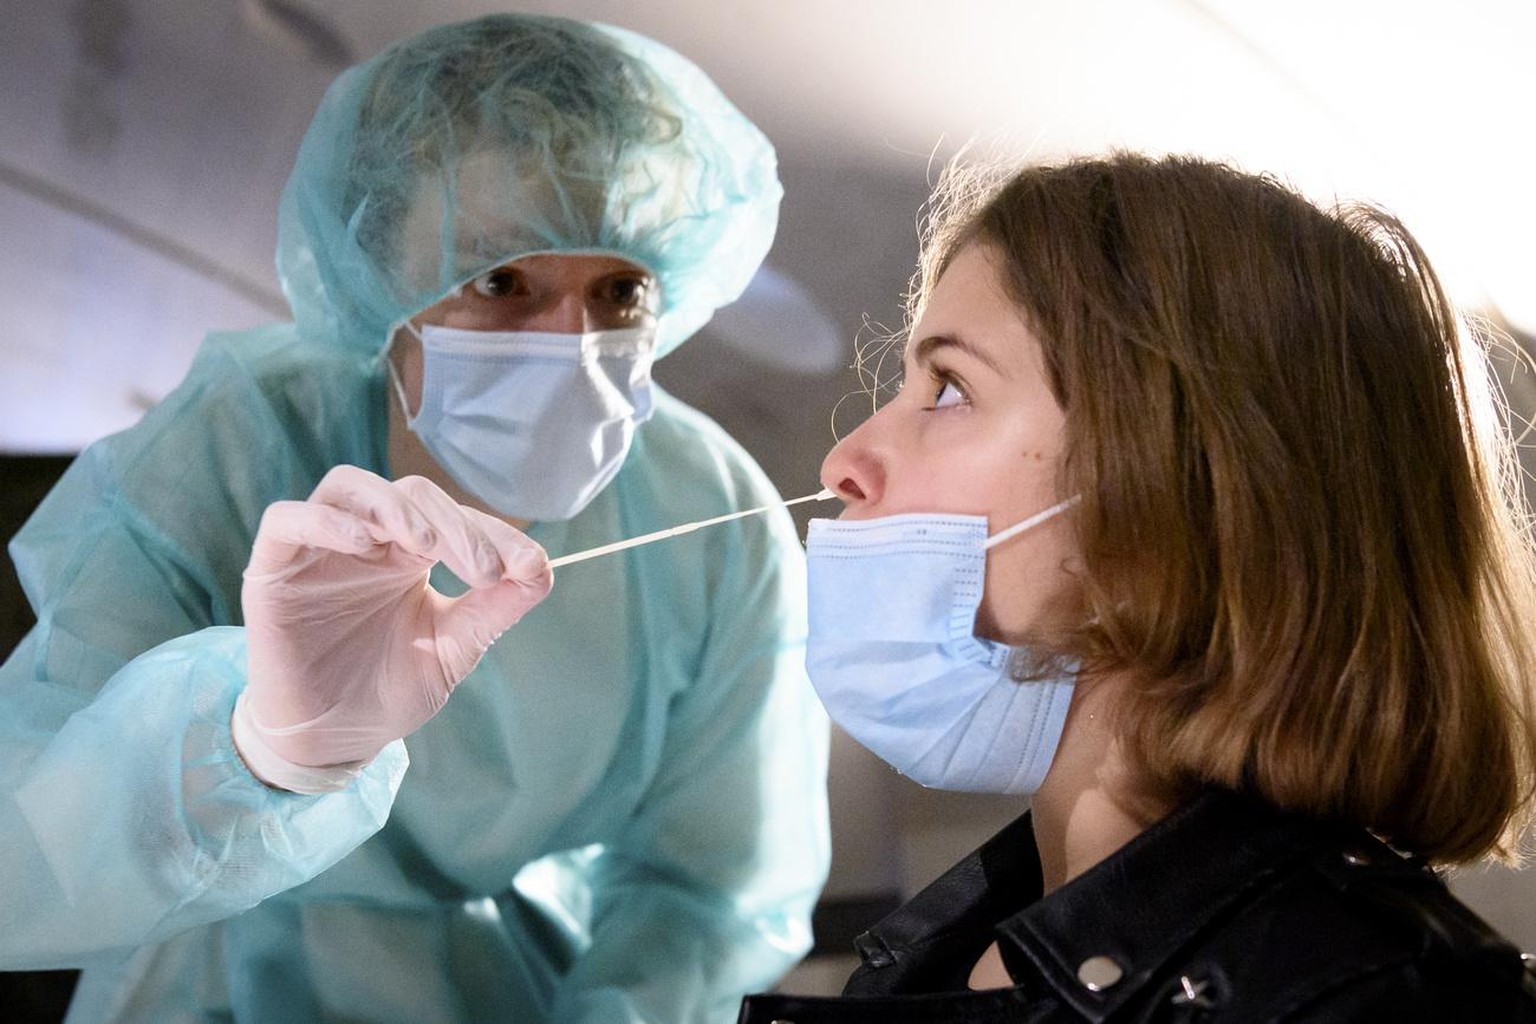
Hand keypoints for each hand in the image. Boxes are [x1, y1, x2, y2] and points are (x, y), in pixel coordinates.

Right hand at [235, 466, 551, 790]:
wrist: (334, 740)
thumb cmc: (389, 689)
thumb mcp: (453, 647)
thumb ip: (495, 607)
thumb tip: (543, 569)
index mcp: (408, 551)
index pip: (453, 516)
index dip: (494, 534)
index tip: (526, 567)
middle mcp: (366, 540)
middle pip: (410, 495)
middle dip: (455, 526)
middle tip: (483, 571)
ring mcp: (318, 548)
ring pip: (350, 488)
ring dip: (396, 508)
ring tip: (426, 545)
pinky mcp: (273, 569)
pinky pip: (287, 520)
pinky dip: (325, 521)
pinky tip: (366, 543)